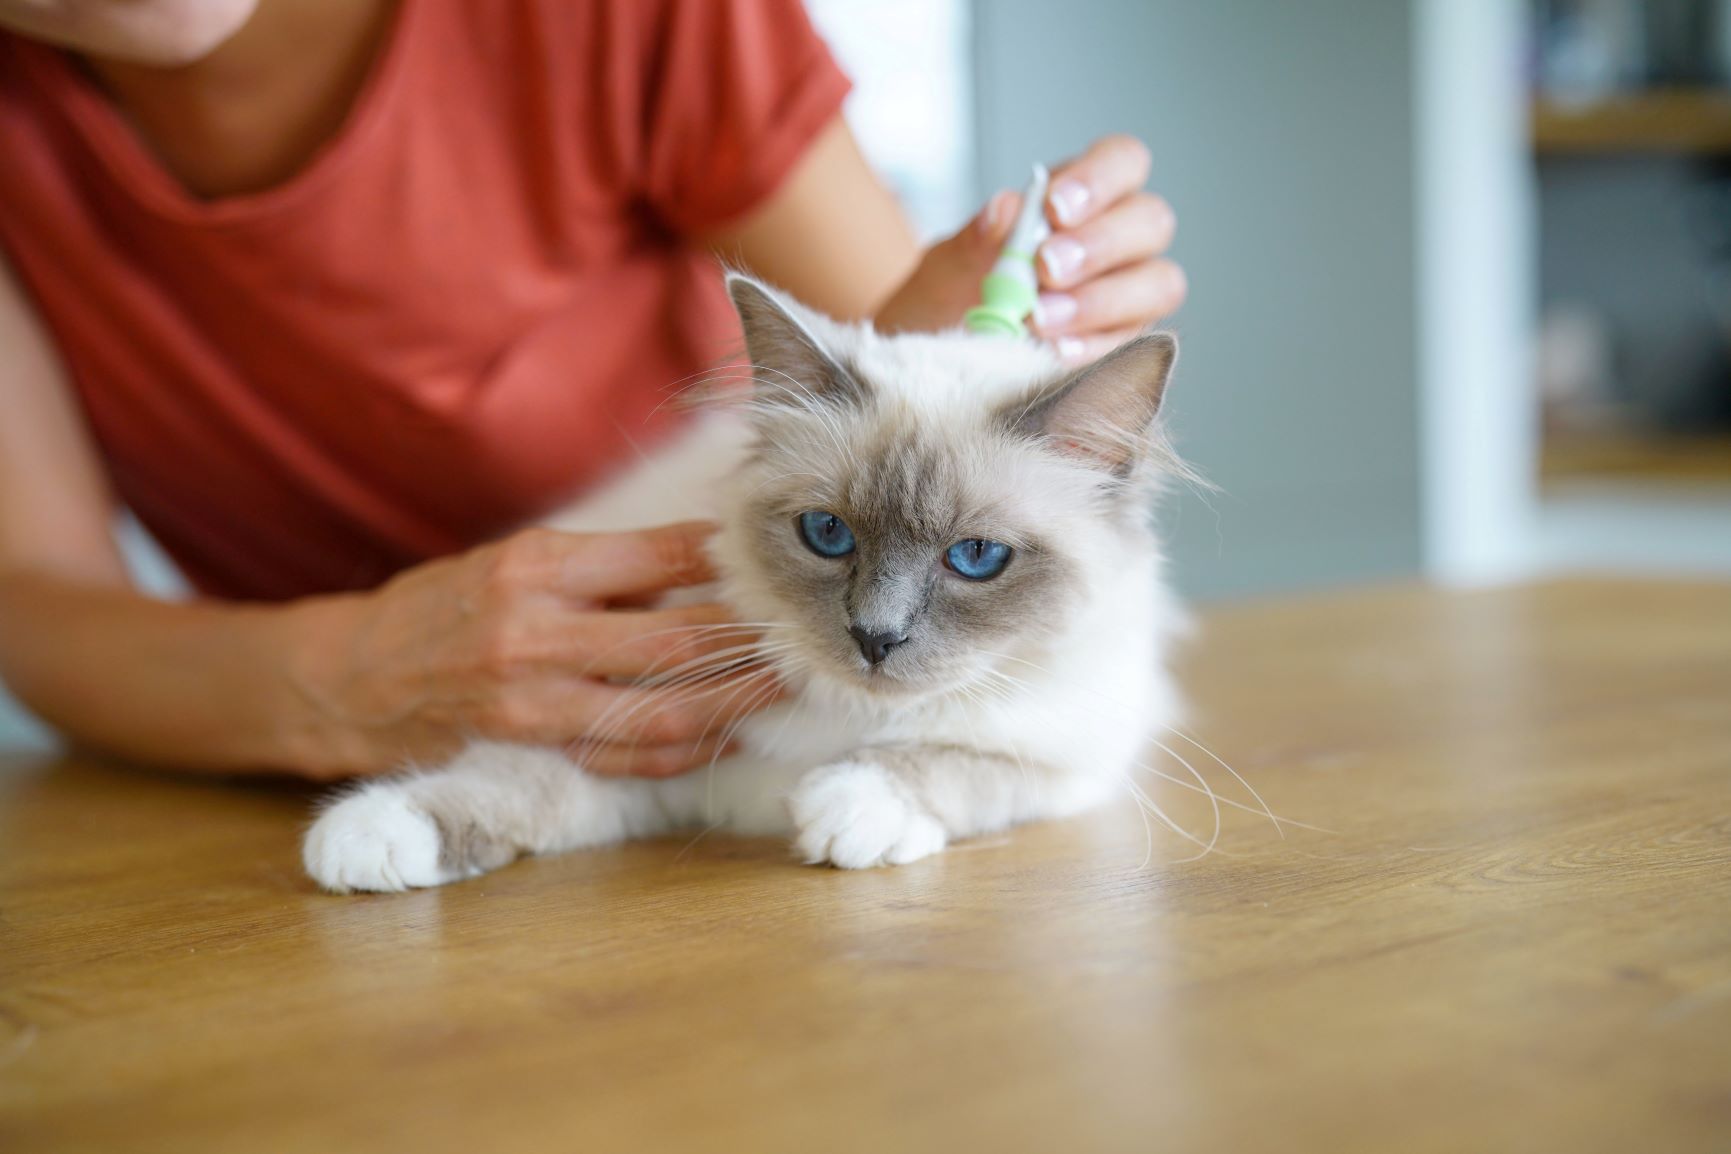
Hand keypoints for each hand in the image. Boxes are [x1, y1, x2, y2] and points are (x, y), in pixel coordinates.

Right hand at [284, 523, 779, 779]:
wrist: (350, 678)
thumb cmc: (442, 607)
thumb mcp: (513, 561)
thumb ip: (603, 568)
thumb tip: (703, 567)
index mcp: (536, 567)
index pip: (659, 555)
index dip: (727, 560)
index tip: (775, 559)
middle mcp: (536, 632)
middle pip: (675, 637)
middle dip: (750, 638)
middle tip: (803, 631)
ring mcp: (535, 700)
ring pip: (662, 707)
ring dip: (736, 700)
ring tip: (783, 686)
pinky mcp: (534, 748)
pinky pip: (628, 756)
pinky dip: (687, 749)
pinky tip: (728, 734)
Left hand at [873, 134, 1184, 363]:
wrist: (938, 357)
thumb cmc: (954, 297)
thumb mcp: (949, 265)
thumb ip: (976, 238)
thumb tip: (1006, 211)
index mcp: (1083, 197)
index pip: (1122, 162)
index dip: (1099, 180)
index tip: (1054, 209)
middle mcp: (1118, 240)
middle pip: (1150, 222)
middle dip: (1099, 244)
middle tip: (1046, 270)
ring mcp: (1129, 294)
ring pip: (1159, 283)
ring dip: (1101, 300)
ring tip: (1040, 319)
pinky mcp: (1123, 344)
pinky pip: (1131, 343)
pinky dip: (1093, 347)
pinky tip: (1054, 353)